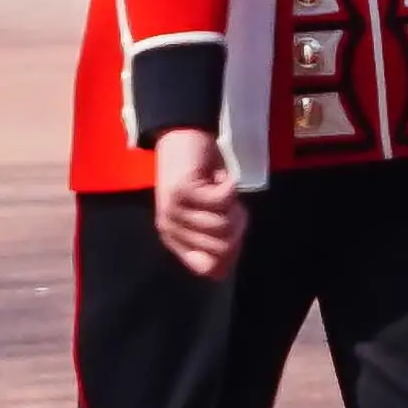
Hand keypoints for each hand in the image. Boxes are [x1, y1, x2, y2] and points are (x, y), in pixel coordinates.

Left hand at [148, 126, 245, 276]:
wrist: (183, 136)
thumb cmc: (202, 177)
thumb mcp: (211, 213)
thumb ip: (218, 239)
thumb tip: (224, 270)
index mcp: (175, 239)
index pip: (210, 268)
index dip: (231, 252)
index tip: (232, 229)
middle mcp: (170, 229)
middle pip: (224, 247)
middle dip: (237, 223)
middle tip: (226, 203)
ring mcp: (174, 210)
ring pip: (224, 224)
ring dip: (233, 203)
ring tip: (221, 188)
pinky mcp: (182, 191)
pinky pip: (223, 200)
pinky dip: (231, 185)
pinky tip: (219, 177)